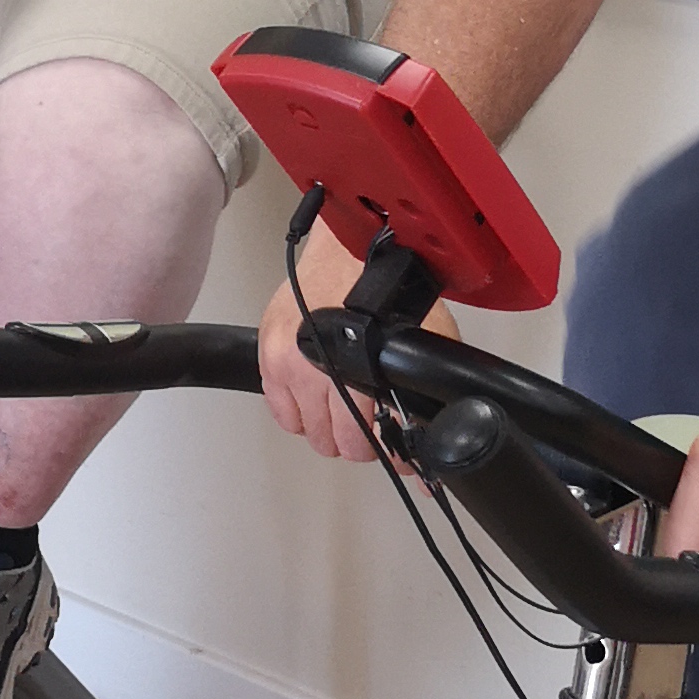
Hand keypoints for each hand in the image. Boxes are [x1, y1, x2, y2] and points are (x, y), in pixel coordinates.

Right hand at [256, 213, 464, 458]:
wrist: (351, 248)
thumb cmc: (385, 288)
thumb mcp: (421, 343)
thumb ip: (421, 391)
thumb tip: (430, 436)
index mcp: (356, 371)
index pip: (366, 440)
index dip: (386, 451)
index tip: (393, 450)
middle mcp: (315, 370)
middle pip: (334, 442)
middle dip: (356, 439)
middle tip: (368, 423)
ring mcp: (287, 363)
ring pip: (307, 431)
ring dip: (326, 425)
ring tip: (342, 404)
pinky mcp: (268, 354)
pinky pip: (279, 412)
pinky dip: (297, 411)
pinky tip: (315, 394)